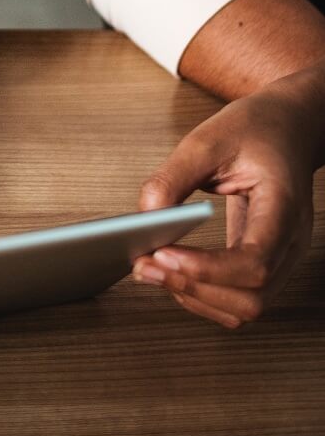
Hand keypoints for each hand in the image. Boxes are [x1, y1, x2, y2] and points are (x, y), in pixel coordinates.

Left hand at [132, 63, 324, 327]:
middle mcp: (291, 241)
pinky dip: (202, 296)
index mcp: (283, 207)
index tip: (162, 253)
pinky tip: (172, 274)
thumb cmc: (253, 130)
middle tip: (144, 265)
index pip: (256, 261)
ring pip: (245, 307)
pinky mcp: (265, 262)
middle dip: (193, 288)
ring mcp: (282, 257)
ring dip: (194, 297)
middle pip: (252, 297)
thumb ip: (173, 178)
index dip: (207, 269)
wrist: (286, 128)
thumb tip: (145, 216)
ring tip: (151, 270)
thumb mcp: (206, 140)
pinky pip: (239, 298)